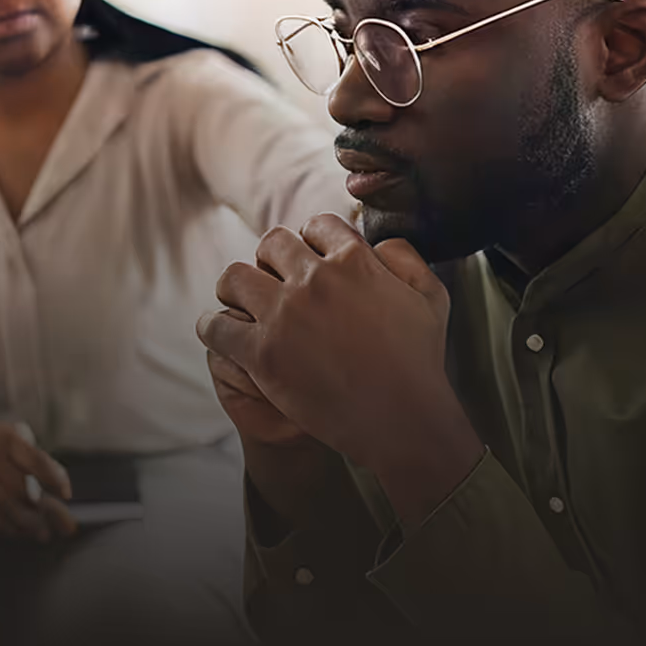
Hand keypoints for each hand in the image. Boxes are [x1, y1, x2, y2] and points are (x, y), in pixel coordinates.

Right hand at [0, 418, 76, 541]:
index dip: (54, 478)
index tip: (67, 494)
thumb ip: (28, 455)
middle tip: (64, 525)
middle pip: (22, 489)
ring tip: (43, 533)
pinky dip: (4, 525)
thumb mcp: (4, 434)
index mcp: (5, 437)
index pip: (36, 460)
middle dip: (46, 510)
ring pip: (5, 506)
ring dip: (28, 524)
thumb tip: (55, 484)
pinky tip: (18, 531)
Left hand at [197, 214, 481, 522]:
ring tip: (239, 301)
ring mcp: (284, 316)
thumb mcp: (432, 296)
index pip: (316, 225)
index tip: (308, 258)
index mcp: (354, 261)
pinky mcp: (262, 354)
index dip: (312, 240)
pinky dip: (213, 327)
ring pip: (234, 277)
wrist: (402, 420)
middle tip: (272, 280)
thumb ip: (405, 257)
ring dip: (235, 286)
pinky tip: (219, 332)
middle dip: (271, 258)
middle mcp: (314, 280)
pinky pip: (217, 326)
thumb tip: (376, 243)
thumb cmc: (419, 361)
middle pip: (271, 243)